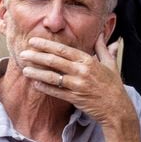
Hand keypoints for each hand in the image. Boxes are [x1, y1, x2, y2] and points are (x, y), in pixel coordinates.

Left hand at [20, 35, 135, 126]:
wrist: (117, 108)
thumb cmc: (114, 86)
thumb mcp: (111, 64)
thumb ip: (103, 48)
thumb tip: (102, 33)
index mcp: (88, 61)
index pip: (63, 50)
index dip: (47, 45)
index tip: (34, 41)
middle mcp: (81, 71)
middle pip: (54, 61)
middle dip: (37, 56)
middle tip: (23, 53)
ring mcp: (77, 85)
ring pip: (52, 77)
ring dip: (37, 72)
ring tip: (25, 69)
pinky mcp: (74, 98)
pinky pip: (56, 92)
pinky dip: (44, 87)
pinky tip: (35, 83)